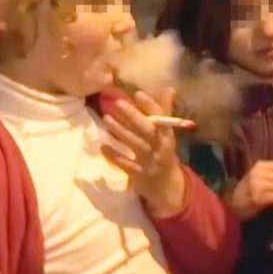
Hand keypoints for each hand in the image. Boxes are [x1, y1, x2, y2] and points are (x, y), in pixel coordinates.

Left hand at [101, 87, 186, 216]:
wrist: (166, 186)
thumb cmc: (163, 153)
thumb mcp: (166, 134)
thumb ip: (164, 112)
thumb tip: (169, 88)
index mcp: (168, 135)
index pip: (162, 118)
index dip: (151, 106)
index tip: (138, 94)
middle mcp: (161, 147)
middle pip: (148, 130)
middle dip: (134, 116)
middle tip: (118, 103)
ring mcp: (150, 161)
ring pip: (136, 144)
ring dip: (121, 131)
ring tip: (107, 118)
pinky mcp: (139, 174)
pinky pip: (126, 164)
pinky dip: (115, 155)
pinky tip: (103, 146)